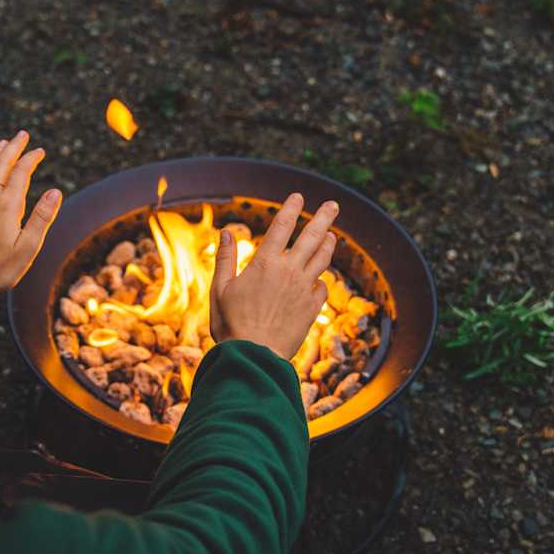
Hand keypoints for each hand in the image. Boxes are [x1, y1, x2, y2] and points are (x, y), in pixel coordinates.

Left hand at [0, 130, 61, 298]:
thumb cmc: (0, 268)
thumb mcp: (29, 248)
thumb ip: (42, 218)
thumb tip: (55, 192)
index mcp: (7, 206)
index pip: (20, 173)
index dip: (31, 159)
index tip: (40, 150)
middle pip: (0, 165)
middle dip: (12, 148)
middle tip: (22, 135)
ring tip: (2, 144)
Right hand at [209, 193, 338, 359]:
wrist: (254, 357)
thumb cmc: (231, 324)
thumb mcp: (220, 289)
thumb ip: (226, 258)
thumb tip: (225, 231)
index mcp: (264, 263)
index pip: (281, 227)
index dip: (291, 209)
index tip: (298, 197)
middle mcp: (288, 271)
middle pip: (311, 237)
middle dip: (323, 218)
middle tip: (334, 205)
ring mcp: (303, 289)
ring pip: (322, 259)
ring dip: (328, 244)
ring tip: (332, 235)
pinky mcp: (312, 308)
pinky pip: (321, 287)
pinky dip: (321, 279)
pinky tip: (319, 277)